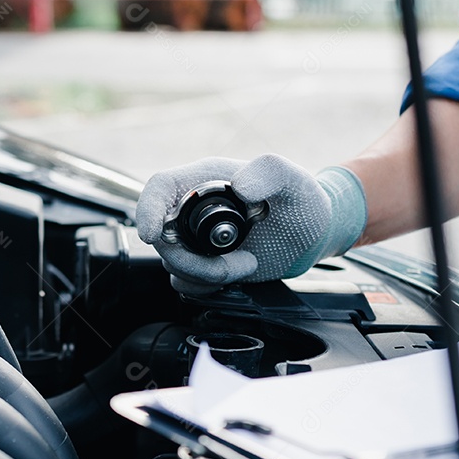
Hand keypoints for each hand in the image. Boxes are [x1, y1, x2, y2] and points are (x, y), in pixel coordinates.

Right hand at [136, 154, 366, 292]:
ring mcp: (195, 239)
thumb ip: (270, 171)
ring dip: (207, 275)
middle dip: (193, 260)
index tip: (150, 234)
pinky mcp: (202, 263)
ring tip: (246, 264)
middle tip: (237, 264)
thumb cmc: (303, 201)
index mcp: (204, 180)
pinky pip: (184, 282)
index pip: (159, 188)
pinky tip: (237, 273)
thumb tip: (240, 186)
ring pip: (173, 264)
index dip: (147, 209)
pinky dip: (206, 287)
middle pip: (162, 237)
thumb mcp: (293, 180)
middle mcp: (193, 209)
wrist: (311, 235)